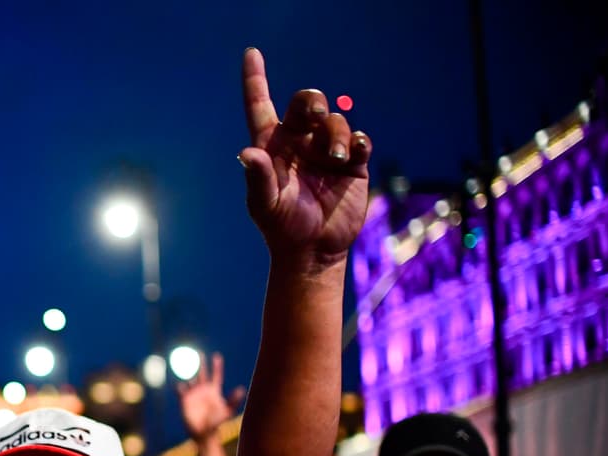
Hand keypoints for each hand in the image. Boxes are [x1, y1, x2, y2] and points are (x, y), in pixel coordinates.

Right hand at [178, 352, 245, 443]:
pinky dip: (179, 385)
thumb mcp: (227, 411)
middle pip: (202, 373)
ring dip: (187, 371)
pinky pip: (180, 389)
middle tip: (198, 352)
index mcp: (213, 391)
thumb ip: (234, 400)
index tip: (217, 356)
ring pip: (189, 378)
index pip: (216, 375)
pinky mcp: (184, 400)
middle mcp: (203, 390)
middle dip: (200, 363)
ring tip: (184, 363)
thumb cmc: (216, 423)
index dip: (217, 366)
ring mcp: (193, 394)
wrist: (203, 433)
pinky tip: (180, 383)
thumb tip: (242, 389)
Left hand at [239, 48, 370, 264]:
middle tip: (312, 115)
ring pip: (335, 121)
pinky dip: (358, 142)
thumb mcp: (265, 206)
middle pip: (306, 104)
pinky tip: (353, 154)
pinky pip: (360, 140)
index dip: (256, 80)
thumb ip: (257, 179)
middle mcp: (299, 143)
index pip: (261, 107)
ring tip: (336, 160)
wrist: (313, 250)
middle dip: (311, 101)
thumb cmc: (282, 228)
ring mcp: (326, 151)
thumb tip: (247, 153)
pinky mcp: (353, 164)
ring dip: (336, 134)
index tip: (251, 53)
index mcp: (273, 147)